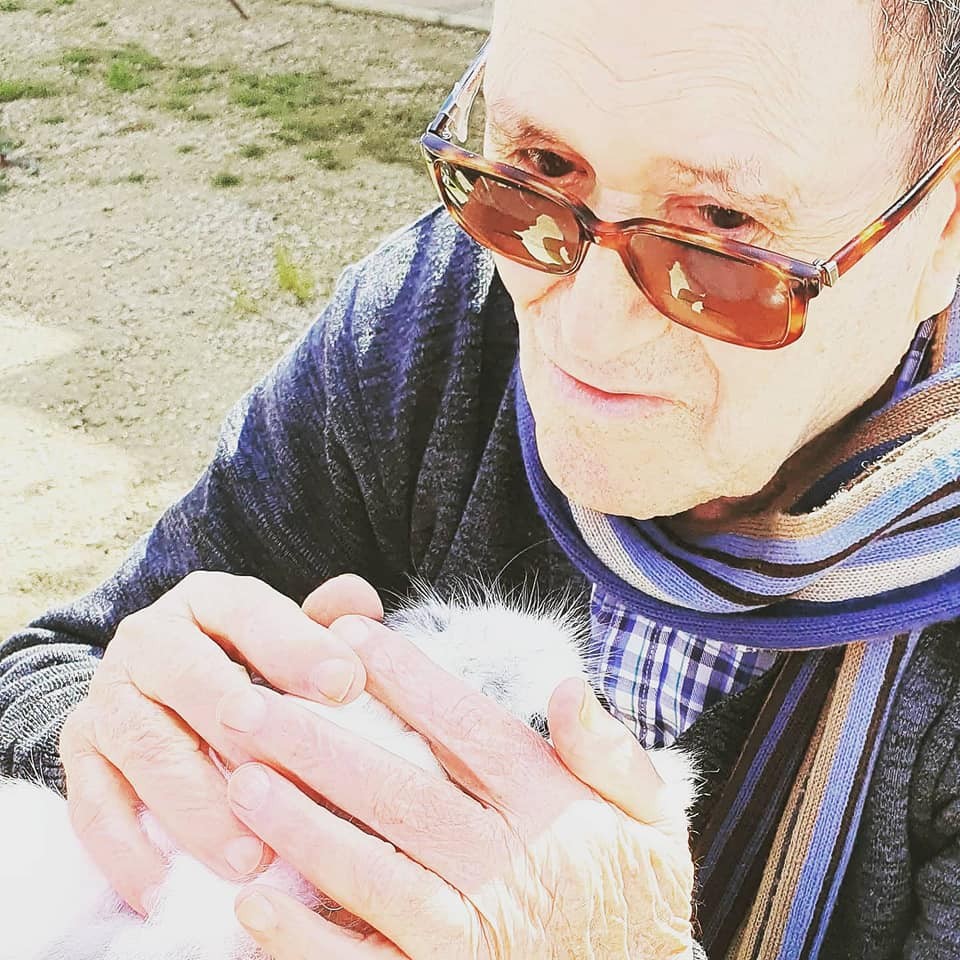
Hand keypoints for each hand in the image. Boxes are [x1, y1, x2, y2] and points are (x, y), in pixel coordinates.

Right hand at [58, 571, 375, 915]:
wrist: (164, 683)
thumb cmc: (255, 661)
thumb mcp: (293, 632)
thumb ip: (333, 620)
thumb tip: (359, 612)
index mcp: (209, 600)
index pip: (250, 612)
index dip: (298, 647)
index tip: (347, 686)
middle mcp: (149, 640)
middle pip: (189, 678)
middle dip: (242, 730)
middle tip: (288, 776)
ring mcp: (110, 698)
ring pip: (147, 750)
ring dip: (198, 808)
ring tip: (252, 858)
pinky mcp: (81, 756)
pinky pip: (94, 807)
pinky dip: (128, 853)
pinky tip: (168, 891)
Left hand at [218, 607, 695, 958]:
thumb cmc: (628, 901)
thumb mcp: (649, 822)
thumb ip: (611, 754)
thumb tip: (567, 686)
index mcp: (549, 810)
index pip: (466, 728)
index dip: (404, 676)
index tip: (348, 634)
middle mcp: (506, 869)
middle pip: (400, 792)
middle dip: (319, 744)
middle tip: (249, 703)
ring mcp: (470, 940)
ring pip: (372, 873)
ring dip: (299, 826)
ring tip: (240, 779)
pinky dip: (306, 940)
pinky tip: (253, 903)